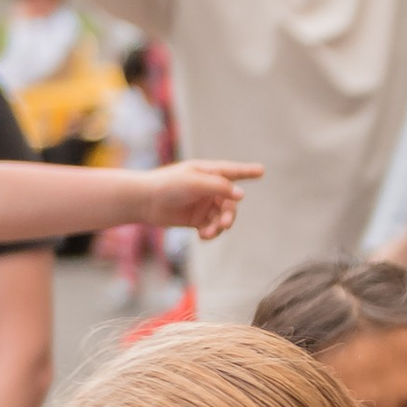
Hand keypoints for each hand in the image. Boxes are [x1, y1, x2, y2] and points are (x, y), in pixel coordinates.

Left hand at [140, 159, 262, 238]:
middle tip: (225, 224)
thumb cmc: (168, 185)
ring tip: (208, 233)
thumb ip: (220, 187)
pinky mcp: (196, 219)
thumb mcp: (196, 183)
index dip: (247, 172)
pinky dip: (211, 232)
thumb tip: (241, 195)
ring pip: (222, 217)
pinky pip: (211, 227)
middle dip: (229, 214)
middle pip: (230, 202)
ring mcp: (202, 203)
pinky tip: (203, 236)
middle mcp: (207, 188)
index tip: (262, 171)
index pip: (232, 172)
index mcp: (207, 173)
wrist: (144, 201)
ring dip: (219, 226)